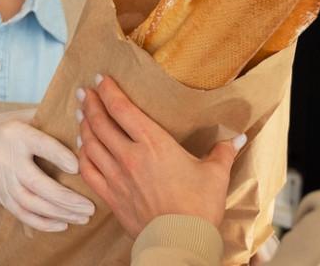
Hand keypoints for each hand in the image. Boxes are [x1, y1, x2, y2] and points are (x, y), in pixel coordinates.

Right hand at [0, 108, 96, 231]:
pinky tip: (64, 225)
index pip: (40, 145)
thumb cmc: (2, 130)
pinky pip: (22, 215)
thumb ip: (48, 119)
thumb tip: (86, 117)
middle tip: (90, 206)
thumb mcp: (20, 117)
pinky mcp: (0, 197)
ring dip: (60, 214)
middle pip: (37, 183)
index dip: (59, 156)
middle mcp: (7, 159)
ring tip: (84, 217)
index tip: (78, 166)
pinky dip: (43, 223)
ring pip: (32, 204)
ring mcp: (2, 182)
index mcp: (16, 134)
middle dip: (65, 198)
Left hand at [75, 75, 244, 235]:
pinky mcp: (110, 196)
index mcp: (154, 143)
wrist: (180, 241)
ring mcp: (116, 176)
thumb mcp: (215, 175)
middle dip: (91, 103)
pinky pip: (88, 170)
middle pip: (101, 123)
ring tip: (81, 114)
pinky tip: (81, 147)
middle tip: (85, 91)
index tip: (101, 79)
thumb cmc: (198, 207)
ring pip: (90, 144)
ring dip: (84, 126)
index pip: (123, 109)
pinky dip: (82, 155)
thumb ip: (223, 152)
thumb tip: (238, 139)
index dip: (109, 91)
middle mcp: (130, 156)